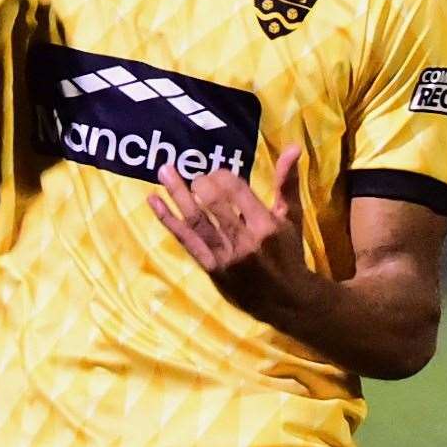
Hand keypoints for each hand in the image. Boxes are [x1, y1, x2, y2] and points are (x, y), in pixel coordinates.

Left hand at [148, 145, 312, 316]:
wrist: (285, 300)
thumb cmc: (288, 253)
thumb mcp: (292, 217)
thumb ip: (287, 182)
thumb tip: (292, 146)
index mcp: (265, 226)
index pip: (235, 189)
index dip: (221, 175)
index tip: (218, 173)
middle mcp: (244, 241)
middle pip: (213, 203)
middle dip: (200, 183)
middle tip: (195, 176)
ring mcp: (224, 256)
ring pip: (196, 220)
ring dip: (177, 193)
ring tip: (165, 170)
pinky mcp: (210, 268)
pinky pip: (186, 240)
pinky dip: (169, 220)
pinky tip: (154, 201)